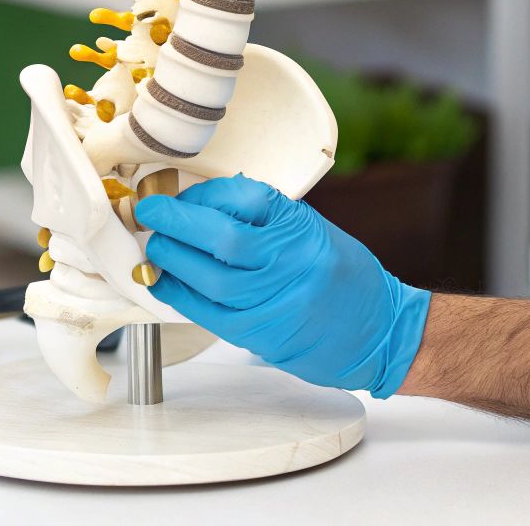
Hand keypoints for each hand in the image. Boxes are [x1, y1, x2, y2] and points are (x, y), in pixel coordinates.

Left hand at [136, 174, 430, 397]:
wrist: (380, 330)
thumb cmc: (344, 276)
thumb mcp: (311, 231)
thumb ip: (263, 220)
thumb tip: (200, 206)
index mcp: (302, 227)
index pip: (244, 197)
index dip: (202, 195)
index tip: (179, 194)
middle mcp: (293, 261)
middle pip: (222, 238)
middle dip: (176, 223)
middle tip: (149, 214)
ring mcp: (280, 301)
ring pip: (212, 278)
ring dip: (173, 259)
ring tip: (155, 247)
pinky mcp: (265, 335)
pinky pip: (211, 314)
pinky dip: (179, 296)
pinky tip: (162, 283)